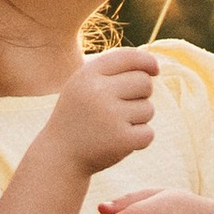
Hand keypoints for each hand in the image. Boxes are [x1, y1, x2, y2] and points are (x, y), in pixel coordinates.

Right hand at [35, 49, 158, 178]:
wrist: (59, 155)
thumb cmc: (78, 116)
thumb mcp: (83, 85)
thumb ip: (111, 70)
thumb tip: (153, 65)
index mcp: (87, 75)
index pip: (129, 57)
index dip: (147, 61)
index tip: (154, 70)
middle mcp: (98, 92)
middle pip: (144, 82)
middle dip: (141, 94)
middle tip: (121, 108)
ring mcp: (110, 116)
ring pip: (148, 109)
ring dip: (137, 119)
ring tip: (113, 126)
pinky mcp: (122, 139)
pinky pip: (148, 133)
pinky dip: (138, 139)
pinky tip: (118, 141)